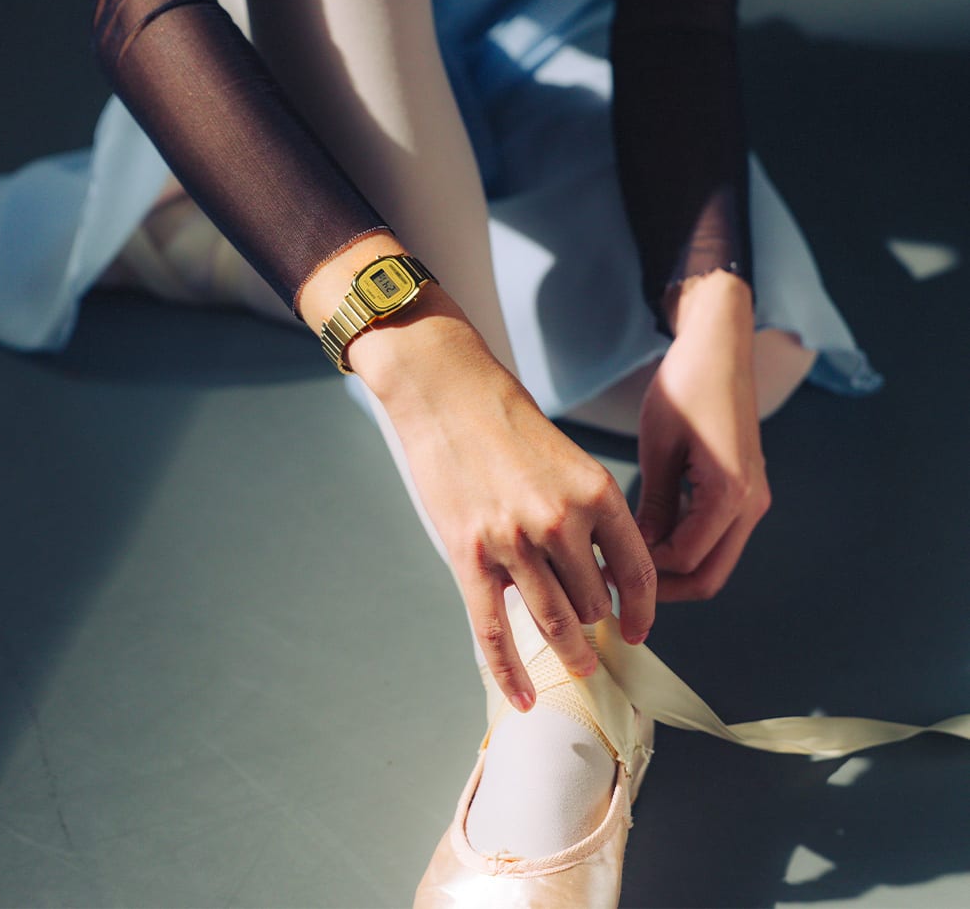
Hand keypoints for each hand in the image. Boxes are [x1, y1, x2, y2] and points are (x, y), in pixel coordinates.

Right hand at [351, 287, 656, 712]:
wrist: (447, 393)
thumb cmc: (506, 419)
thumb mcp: (567, 458)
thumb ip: (586, 512)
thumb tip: (596, 568)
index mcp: (596, 493)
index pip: (635, 570)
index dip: (641, 608)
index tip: (639, 628)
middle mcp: (561, 522)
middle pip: (592, 600)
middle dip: (596, 625)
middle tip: (595, 643)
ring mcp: (513, 543)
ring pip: (552, 621)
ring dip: (569, 651)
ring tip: (577, 666)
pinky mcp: (470, 556)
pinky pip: (495, 630)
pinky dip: (510, 671)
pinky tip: (523, 696)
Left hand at [636, 270, 769, 600]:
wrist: (721, 349)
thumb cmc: (687, 387)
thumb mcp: (659, 446)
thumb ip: (652, 504)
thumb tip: (633, 551)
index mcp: (730, 493)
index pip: (685, 558)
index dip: (643, 572)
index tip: (603, 568)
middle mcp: (751, 504)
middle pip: (709, 577)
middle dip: (663, 590)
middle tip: (616, 583)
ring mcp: (753, 500)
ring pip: (715, 562)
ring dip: (674, 571)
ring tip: (625, 564)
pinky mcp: (745, 491)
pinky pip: (717, 539)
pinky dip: (686, 549)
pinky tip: (647, 538)